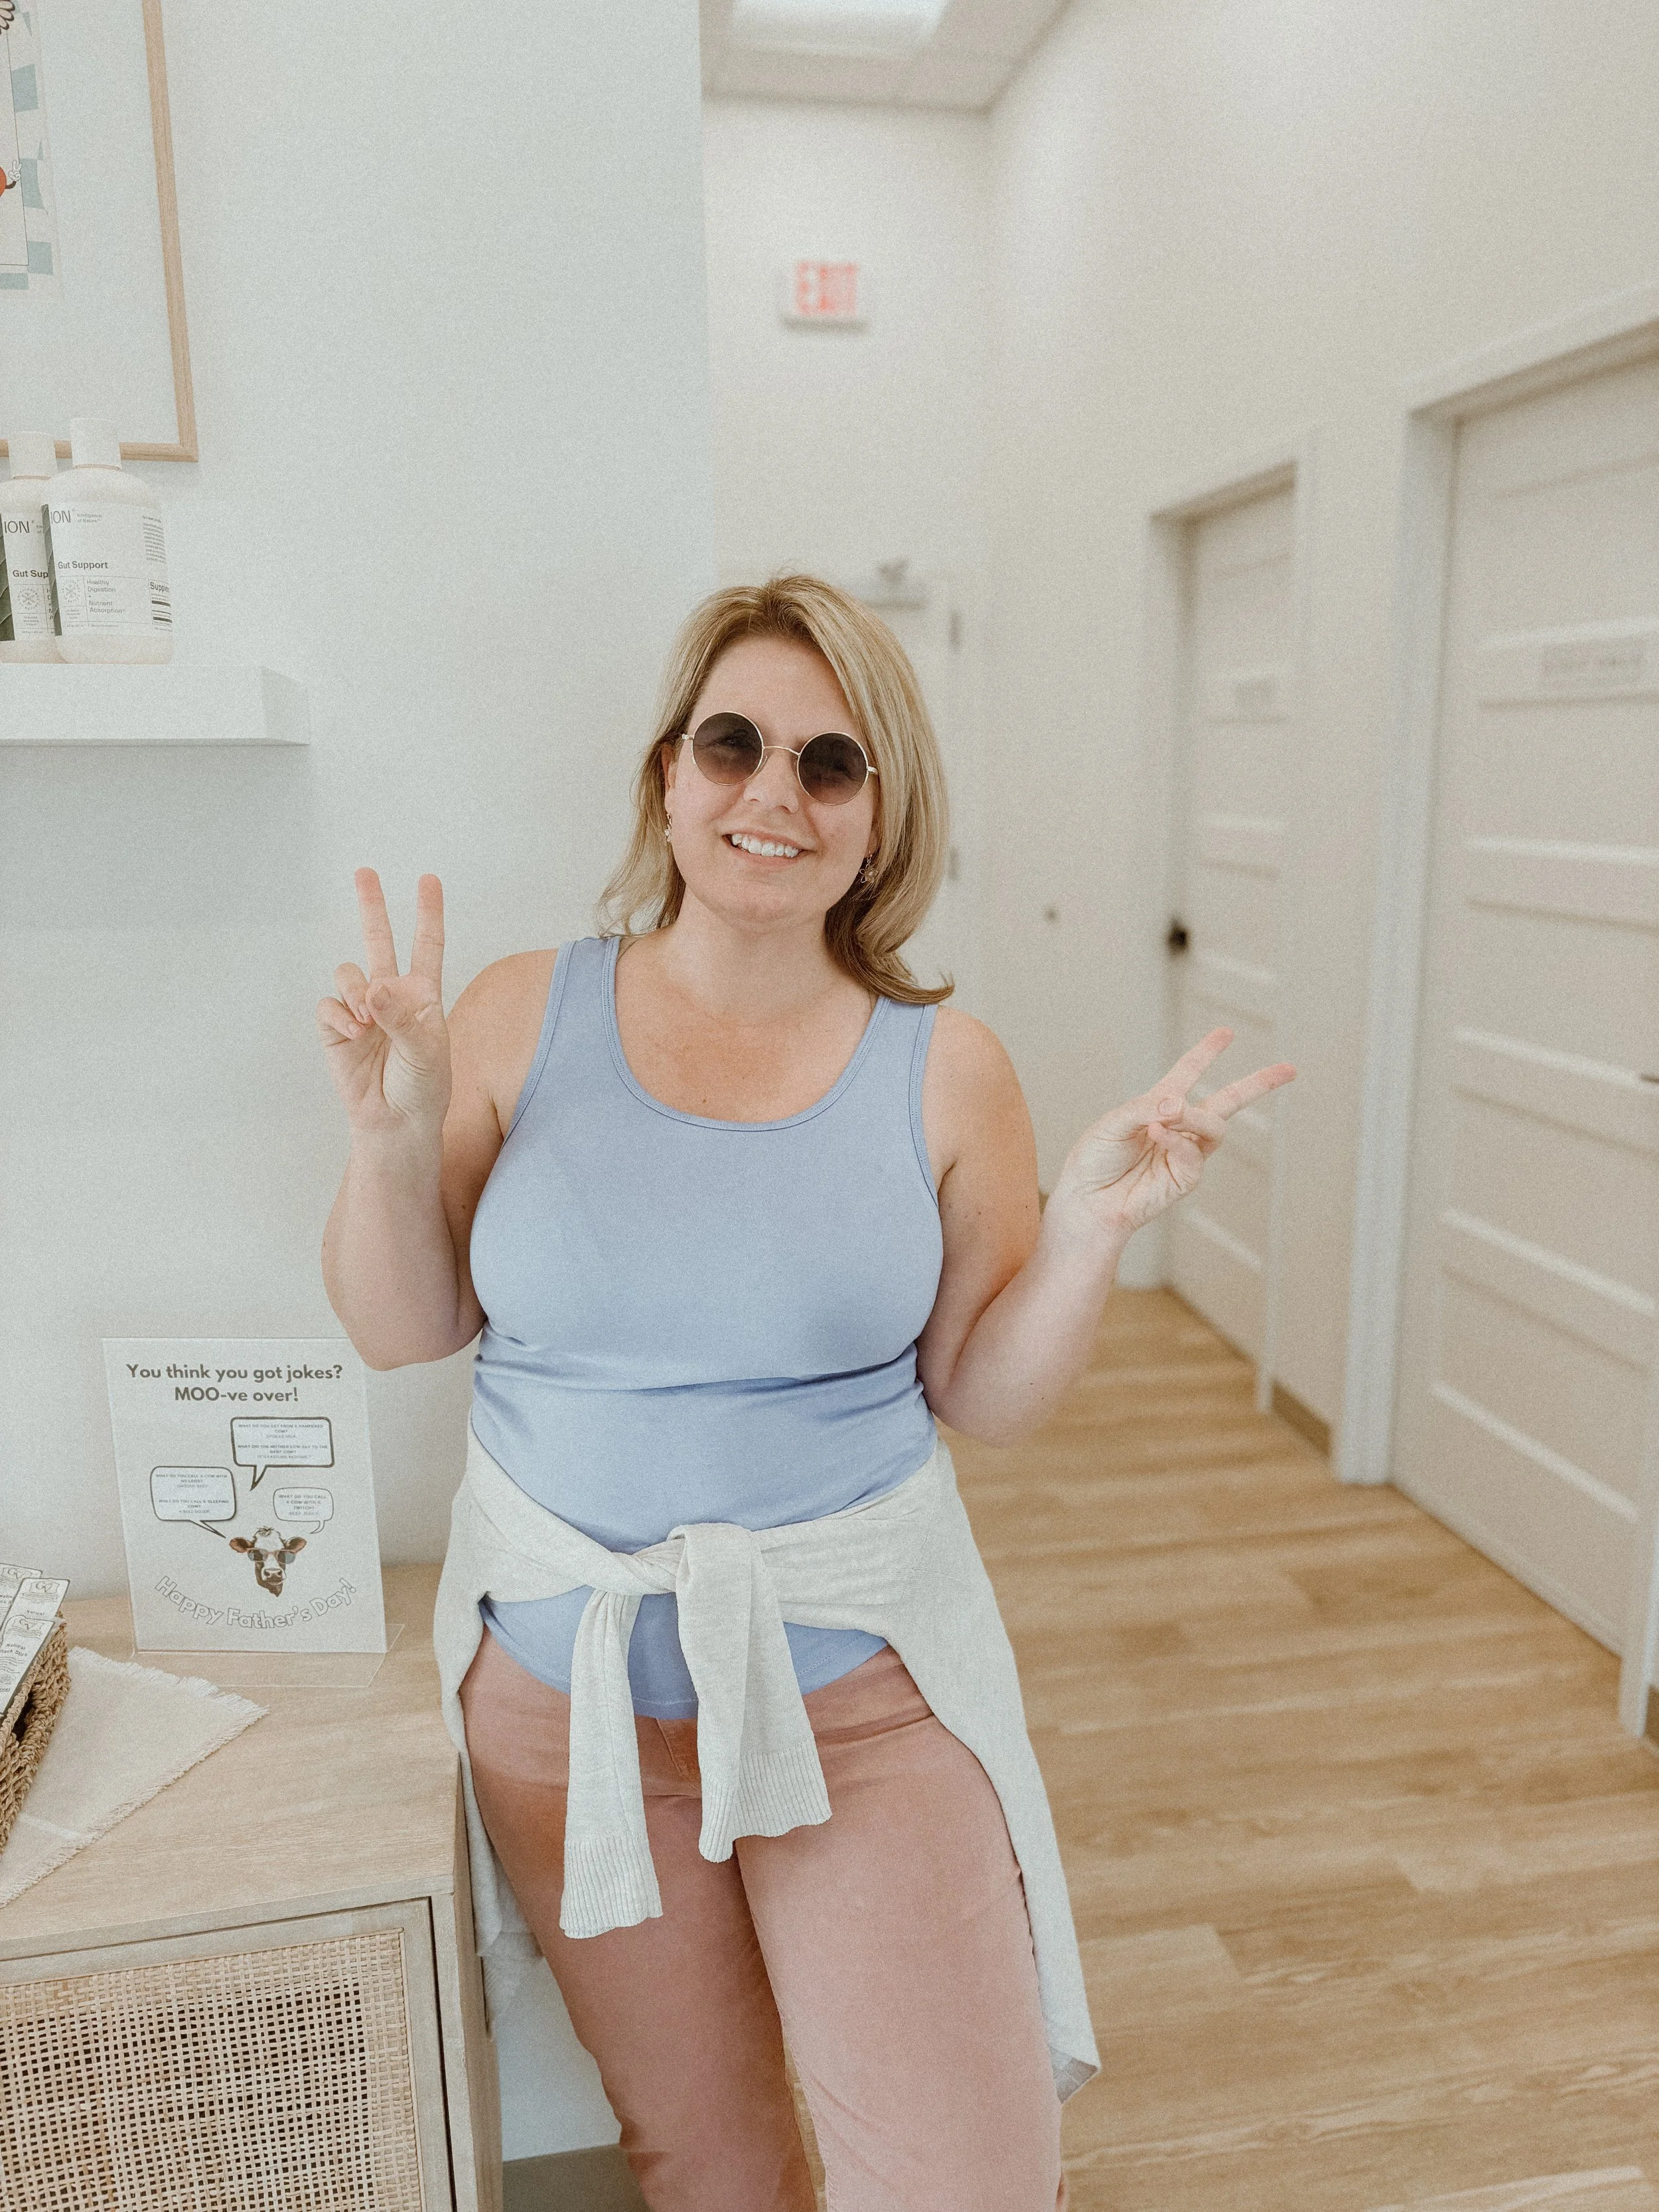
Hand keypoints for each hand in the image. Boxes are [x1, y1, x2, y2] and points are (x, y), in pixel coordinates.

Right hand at [315, 870, 451, 1139]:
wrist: (396, 1121)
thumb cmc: (423, 1087)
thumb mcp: (427, 1051)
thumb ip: (403, 1017)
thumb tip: (375, 989)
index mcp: (423, 995)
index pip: (427, 945)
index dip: (428, 912)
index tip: (429, 879)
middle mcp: (391, 995)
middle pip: (379, 940)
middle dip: (372, 905)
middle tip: (364, 872)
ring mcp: (362, 1009)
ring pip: (348, 972)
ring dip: (356, 989)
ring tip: (368, 1019)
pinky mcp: (336, 1028)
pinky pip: (329, 1005)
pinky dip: (340, 1016)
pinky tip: (355, 1034)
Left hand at [1046, 1029, 1296, 1244]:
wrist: (1087, 1201)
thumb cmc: (1094, 1161)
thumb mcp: (1113, 1122)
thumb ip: (1145, 1108)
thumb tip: (1178, 1104)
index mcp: (1157, 1106)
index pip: (1188, 1073)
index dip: (1206, 1053)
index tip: (1226, 1033)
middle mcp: (1178, 1127)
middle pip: (1228, 1101)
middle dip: (1259, 1084)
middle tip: (1289, 1069)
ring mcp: (1186, 1152)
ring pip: (1214, 1126)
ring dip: (1194, 1116)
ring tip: (1166, 1117)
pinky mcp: (1186, 1178)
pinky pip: (1195, 1154)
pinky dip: (1177, 1141)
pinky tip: (1157, 1136)